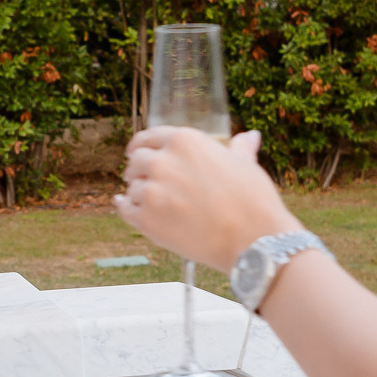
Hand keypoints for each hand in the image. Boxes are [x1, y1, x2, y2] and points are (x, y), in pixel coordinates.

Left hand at [114, 127, 298, 272]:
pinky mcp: (146, 220)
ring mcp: (152, 192)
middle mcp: (163, 162)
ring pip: (131, 187)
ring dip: (137, 192)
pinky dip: (124, 207)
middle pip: (136, 160)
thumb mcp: (246, 165)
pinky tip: (123, 205)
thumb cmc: (253, 201)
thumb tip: (251, 136)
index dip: (141, 145)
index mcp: (185, 141)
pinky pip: (124, 209)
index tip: (135, 151)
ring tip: (152, 201)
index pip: (150, 137)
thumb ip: (240, 148)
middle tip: (142, 178)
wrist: (253, 240)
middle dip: (138, 169)